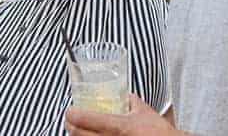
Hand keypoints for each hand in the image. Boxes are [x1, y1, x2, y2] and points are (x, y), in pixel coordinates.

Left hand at [65, 95, 180, 135]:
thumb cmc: (158, 132)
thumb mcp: (145, 113)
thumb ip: (133, 101)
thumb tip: (127, 95)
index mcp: (117, 126)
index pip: (85, 119)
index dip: (72, 114)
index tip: (69, 110)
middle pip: (77, 134)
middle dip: (69, 125)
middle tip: (69, 120)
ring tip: (76, 130)